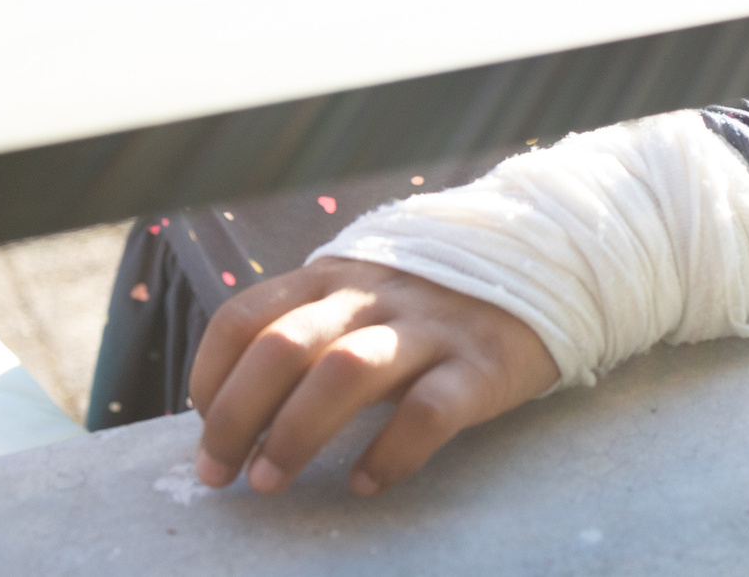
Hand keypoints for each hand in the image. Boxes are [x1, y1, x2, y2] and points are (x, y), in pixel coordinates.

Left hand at [188, 259, 555, 497]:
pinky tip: (366, 483)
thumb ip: (307, 333)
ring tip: (269, 483)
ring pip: (347, 371)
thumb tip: (231, 409)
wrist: (545, 266)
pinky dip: (389, 453)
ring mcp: (428, 327)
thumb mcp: (362, 298)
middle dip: (236, 416)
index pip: (244, 316)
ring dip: (295, 432)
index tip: (203, 426)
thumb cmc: (430, 304)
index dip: (209, 375)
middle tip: (219, 475)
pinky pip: (429, 410)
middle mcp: (372, 296)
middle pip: (282, 346)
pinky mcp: (480, 364)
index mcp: (332, 278)